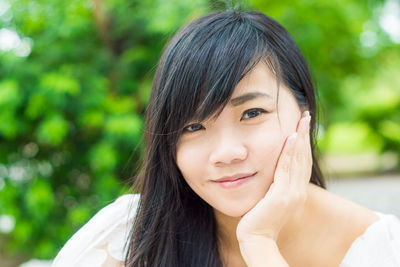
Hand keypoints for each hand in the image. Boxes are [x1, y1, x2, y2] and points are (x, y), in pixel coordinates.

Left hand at [236, 111, 311, 243]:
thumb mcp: (269, 198)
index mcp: (296, 191)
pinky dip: (290, 152)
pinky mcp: (282, 195)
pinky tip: (291, 137)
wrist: (255, 238)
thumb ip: (274, 185)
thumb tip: (270, 172)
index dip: (303, 143)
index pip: (302, 162)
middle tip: (305, 115)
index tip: (301, 126)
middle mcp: (298, 191)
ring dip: (300, 137)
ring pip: (298, 160)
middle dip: (304, 135)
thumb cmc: (258, 219)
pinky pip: (286, 169)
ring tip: (301, 119)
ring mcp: (292, 193)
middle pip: (304, 157)